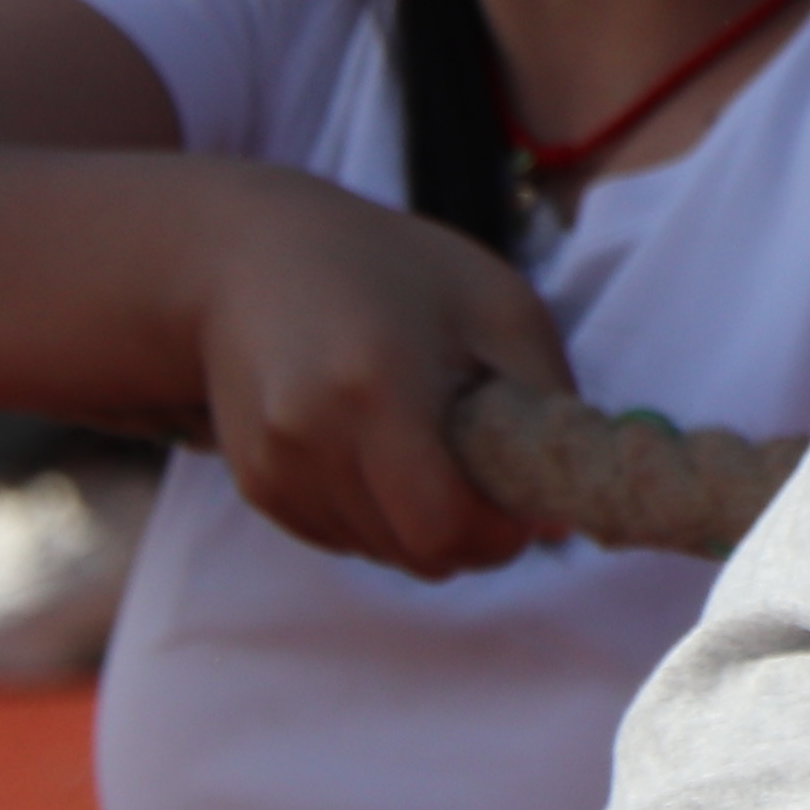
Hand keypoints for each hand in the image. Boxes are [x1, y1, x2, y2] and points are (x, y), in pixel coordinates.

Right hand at [189, 173, 573, 581]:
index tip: (520, 499)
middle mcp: (310, 435)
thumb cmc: (395, 269)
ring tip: (422, 441)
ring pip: (380, 553)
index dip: (499, 533)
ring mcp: (273, 464)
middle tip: (482, 469)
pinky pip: (340, 538)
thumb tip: (559, 519)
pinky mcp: (255, 483)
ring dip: (419, 525)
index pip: (444, 527)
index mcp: (376, 386)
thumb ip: (547, 405)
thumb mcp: (499, 307)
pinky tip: (375, 446)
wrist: (250, 255)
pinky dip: (375, 515)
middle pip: (416, 554)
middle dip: (467, 532)